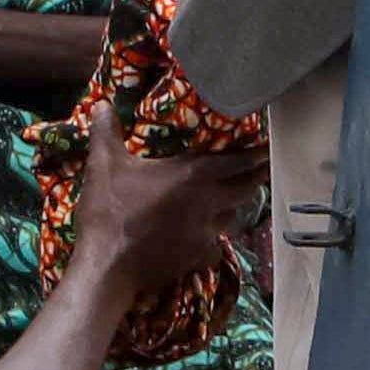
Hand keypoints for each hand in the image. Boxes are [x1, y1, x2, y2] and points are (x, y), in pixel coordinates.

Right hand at [81, 144, 261, 303]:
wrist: (106, 265)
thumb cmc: (109, 211)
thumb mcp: (103, 165)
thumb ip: (106, 132)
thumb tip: (101, 104)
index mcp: (193, 175)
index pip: (238, 161)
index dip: (256, 154)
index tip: (268, 149)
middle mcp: (208, 202)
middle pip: (246, 189)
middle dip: (254, 178)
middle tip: (260, 171)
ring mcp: (205, 233)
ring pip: (233, 218)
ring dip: (234, 208)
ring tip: (233, 201)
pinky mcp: (197, 258)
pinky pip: (216, 246)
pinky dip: (215, 241)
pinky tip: (207, 239)